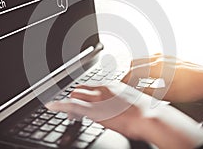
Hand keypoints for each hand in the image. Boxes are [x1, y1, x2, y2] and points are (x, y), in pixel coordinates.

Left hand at [46, 84, 202, 148]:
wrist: (149, 117)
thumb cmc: (144, 112)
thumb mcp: (130, 102)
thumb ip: (118, 100)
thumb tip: (112, 104)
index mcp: (112, 85)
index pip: (90, 85)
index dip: (82, 93)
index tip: (79, 98)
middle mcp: (103, 88)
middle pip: (80, 89)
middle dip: (74, 98)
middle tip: (72, 108)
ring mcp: (98, 98)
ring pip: (75, 95)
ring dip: (68, 103)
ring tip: (67, 113)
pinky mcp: (93, 109)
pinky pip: (72, 105)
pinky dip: (60, 104)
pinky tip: (52, 105)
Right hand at [122, 54, 202, 101]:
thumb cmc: (193, 87)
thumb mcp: (167, 94)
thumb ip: (147, 91)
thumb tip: (134, 90)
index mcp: (156, 67)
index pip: (133, 72)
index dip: (124, 79)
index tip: (119, 84)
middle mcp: (160, 59)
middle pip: (135, 62)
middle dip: (128, 72)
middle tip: (125, 82)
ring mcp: (166, 57)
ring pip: (144, 59)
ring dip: (137, 68)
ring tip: (135, 79)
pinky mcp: (172, 58)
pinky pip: (153, 59)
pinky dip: (146, 66)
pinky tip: (150, 74)